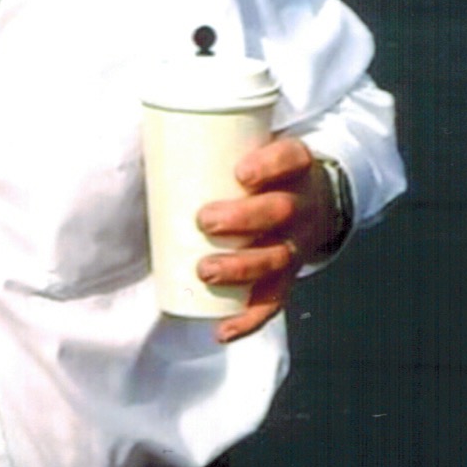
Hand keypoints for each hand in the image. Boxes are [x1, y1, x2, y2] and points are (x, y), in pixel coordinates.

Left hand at [195, 134, 347, 343]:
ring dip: (241, 268)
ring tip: (206, 270)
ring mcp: (298, 243)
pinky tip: (222, 329)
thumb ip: (214, 145)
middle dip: (244, 219)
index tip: (239, 173)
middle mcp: (303, 204)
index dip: (269, 166)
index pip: (291, 158)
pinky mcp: (290, 276)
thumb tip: (147, 137)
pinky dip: (248, 320)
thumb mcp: (256, 149)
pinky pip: (273, 301)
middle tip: (205, 220)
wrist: (319, 200)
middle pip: (281, 211)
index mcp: (296, 166)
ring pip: (277, 258)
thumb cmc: (269, 172)